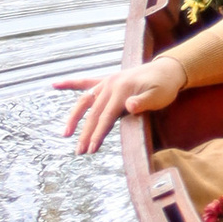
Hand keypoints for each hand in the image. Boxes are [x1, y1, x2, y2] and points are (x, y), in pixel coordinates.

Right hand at [59, 51, 189, 154]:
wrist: (167, 70)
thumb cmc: (164, 86)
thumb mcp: (160, 95)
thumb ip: (144, 101)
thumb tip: (129, 106)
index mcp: (122, 90)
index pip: (106, 116)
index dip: (98, 133)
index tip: (91, 149)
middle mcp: (110, 85)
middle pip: (93, 113)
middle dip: (85, 133)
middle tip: (79, 151)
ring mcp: (106, 82)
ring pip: (84, 100)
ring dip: (74, 117)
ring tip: (65, 133)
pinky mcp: (106, 80)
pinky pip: (85, 82)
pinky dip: (70, 83)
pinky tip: (55, 85)